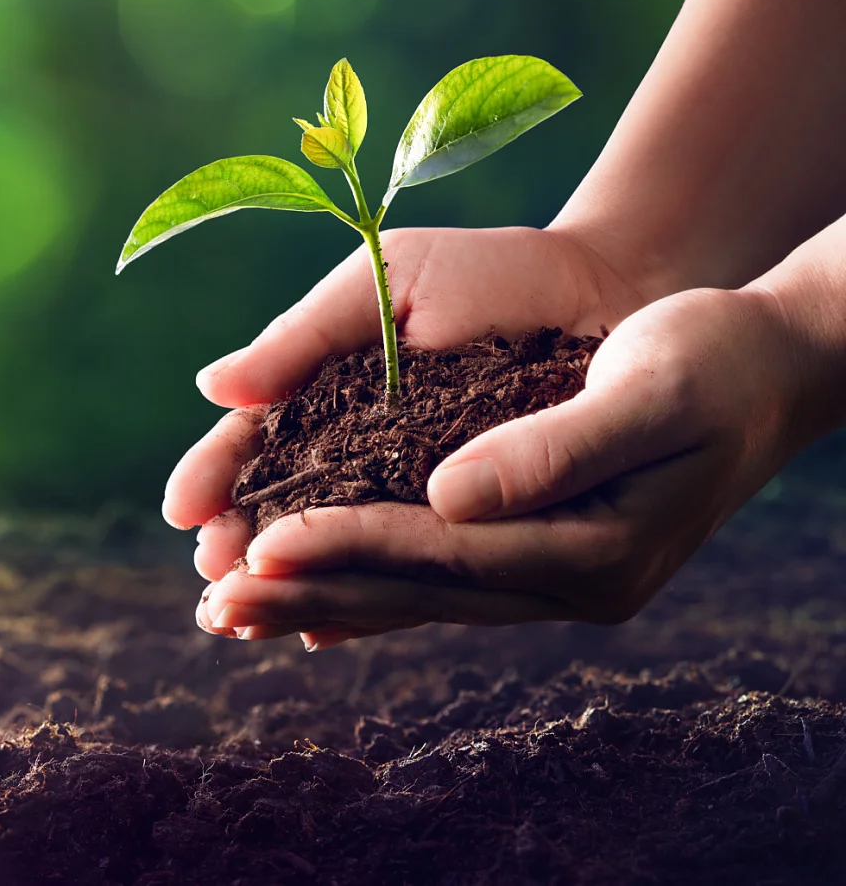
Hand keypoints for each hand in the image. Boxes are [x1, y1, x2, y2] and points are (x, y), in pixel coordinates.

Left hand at [192, 285, 803, 647]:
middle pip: (413, 593)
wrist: (766, 370)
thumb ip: (553, 450)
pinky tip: (306, 615)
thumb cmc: (711, 362)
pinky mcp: (532, 556)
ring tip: (227, 614)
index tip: (260, 546)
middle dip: (308, 595)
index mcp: (592, 552)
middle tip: (211, 606)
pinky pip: (434, 584)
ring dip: (319, 603)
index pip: (443, 554)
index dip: (347, 545)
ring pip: (413, 596)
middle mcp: (566, 584)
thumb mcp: (649, 391)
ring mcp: (550, 580)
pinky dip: (367, 594)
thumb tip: (447, 499)